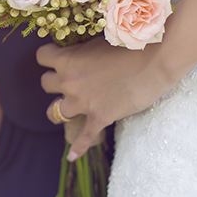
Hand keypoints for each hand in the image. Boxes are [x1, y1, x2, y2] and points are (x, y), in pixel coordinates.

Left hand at [38, 38, 173, 160]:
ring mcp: (82, 102)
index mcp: (67, 59)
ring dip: (60, 109)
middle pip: (45, 83)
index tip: (56, 57)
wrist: (155, 60)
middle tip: (67, 81)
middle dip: (55, 82)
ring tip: (66, 109)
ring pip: (54, 112)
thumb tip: (79, 50)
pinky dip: (77, 148)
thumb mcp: (99, 40)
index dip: (49, 57)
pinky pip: (83, 138)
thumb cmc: (130, 44)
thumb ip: (83, 49)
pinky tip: (72, 156)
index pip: (41, 57)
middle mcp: (69, 81)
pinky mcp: (99, 118)